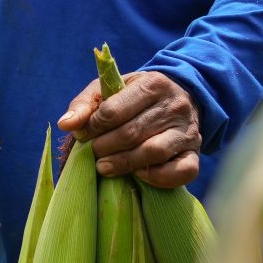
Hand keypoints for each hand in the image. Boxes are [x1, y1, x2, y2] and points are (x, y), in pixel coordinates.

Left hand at [57, 71, 200, 187]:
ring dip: (124, 163)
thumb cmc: (136, 95)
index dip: (93, 126)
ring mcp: (187, 131)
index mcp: (152, 84)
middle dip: (104, 146)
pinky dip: (158, 178)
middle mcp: (174, 106)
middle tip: (92, 154)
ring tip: (104, 167)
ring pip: (154, 152)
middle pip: (132, 132)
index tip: (83, 134)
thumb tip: (66, 125)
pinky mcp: (195, 153)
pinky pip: (182, 172)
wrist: (182, 96)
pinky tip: (138, 175)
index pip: (114, 110)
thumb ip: (85, 104)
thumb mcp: (111, 88)